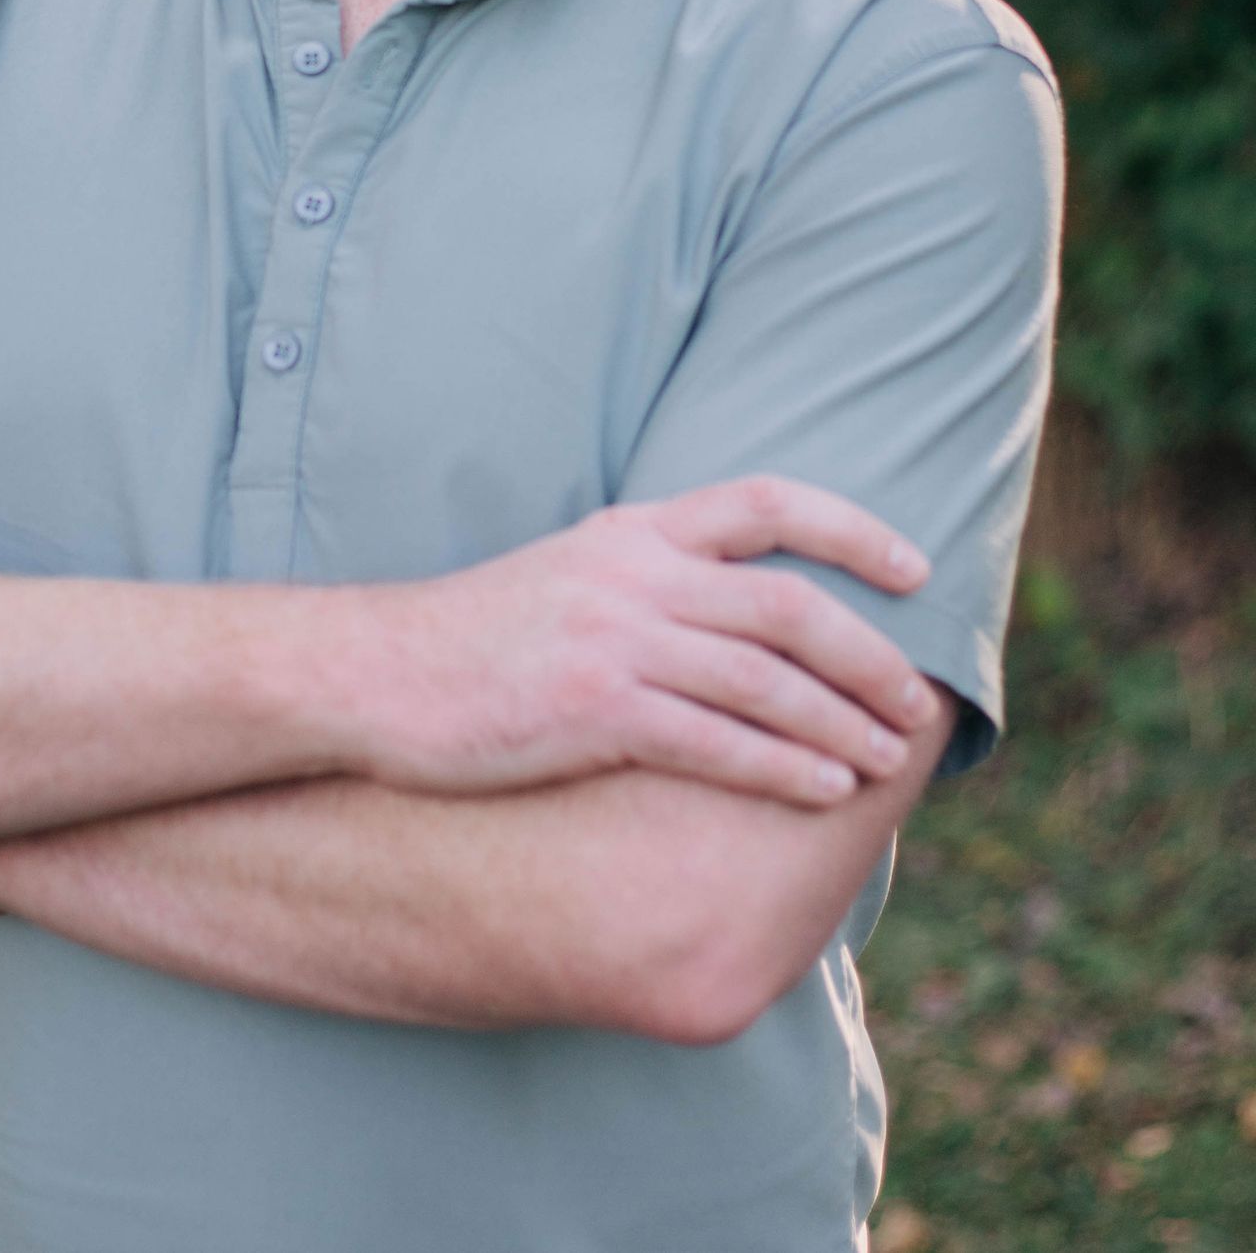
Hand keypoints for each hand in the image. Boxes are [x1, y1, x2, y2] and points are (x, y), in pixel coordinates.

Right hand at [357, 475, 939, 808]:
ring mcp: (614, 641)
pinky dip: (784, 766)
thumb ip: (646, 579)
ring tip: (889, 760)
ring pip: (765, 678)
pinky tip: (825, 790)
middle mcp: (631, 575)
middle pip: (786, 602)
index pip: (765, 500)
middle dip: (869, 654)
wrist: (375, 673)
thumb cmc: (475, 637)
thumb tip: (731, 613)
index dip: (852, 529)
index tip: (914, 569)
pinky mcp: (593, 711)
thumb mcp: (567, 574)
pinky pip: (716, 742)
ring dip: (842, 722)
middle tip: (918, 700)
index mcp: (631, 531)